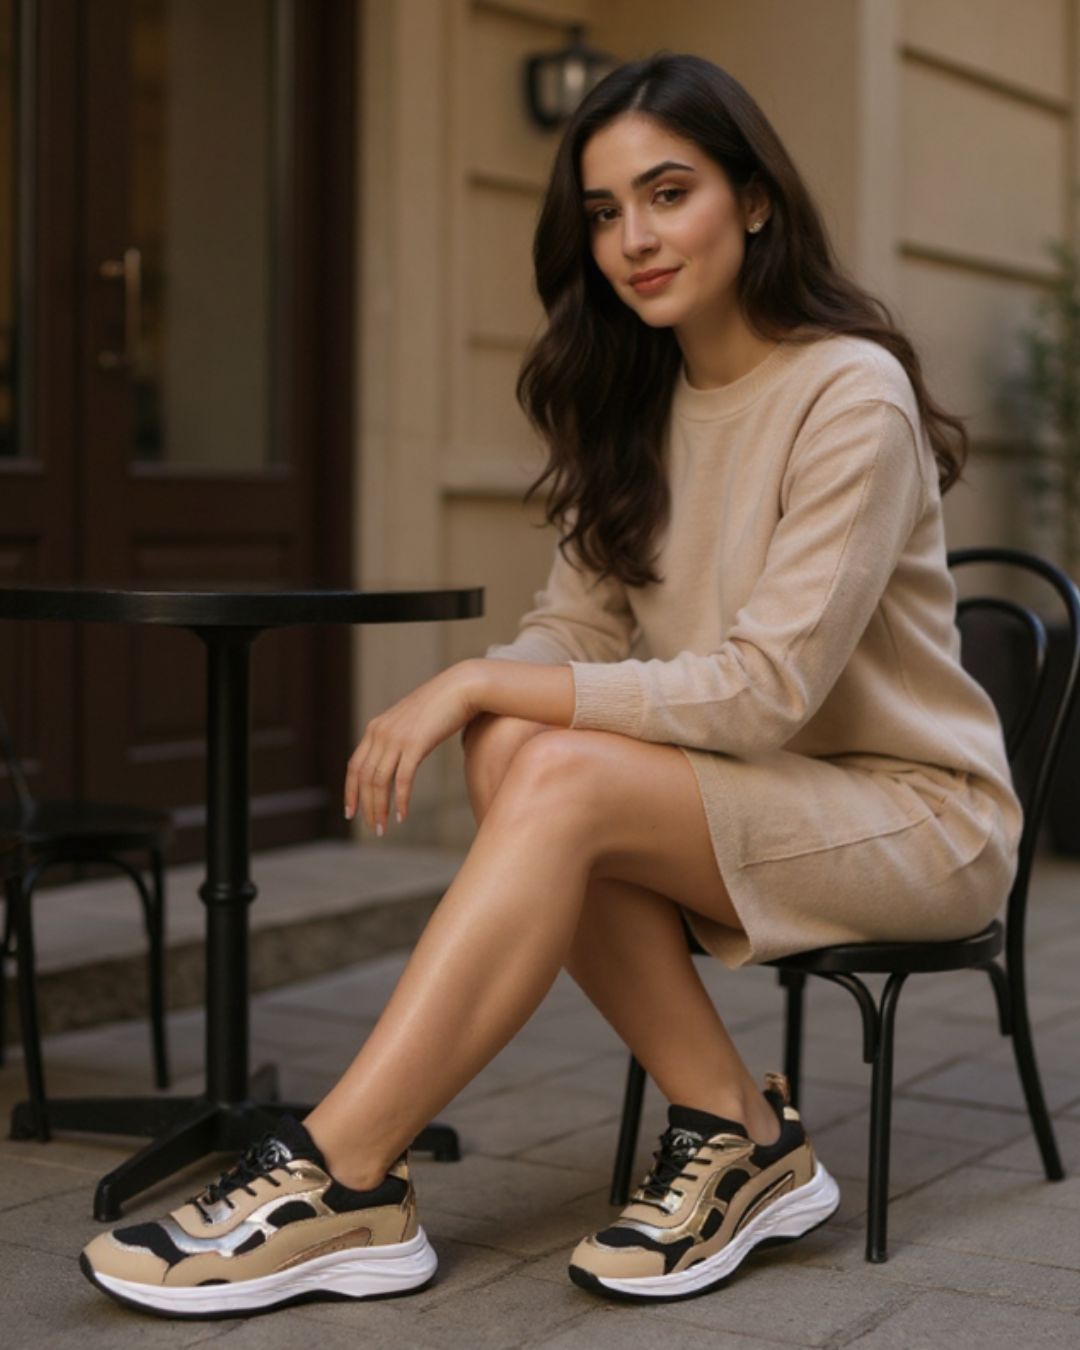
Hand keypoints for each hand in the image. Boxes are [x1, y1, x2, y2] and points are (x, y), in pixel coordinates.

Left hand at [345, 661, 481, 833]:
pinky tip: (401, 815)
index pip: (354, 766)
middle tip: (374, 827)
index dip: (351, 791)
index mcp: (375, 728)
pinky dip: (399, 800)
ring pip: (379, 782)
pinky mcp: (415, 744)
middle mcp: (380, 733)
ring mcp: (396, 738)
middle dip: (366, 806)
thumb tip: (397, 761)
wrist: (462, 688)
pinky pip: (402, 780)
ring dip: (379, 808)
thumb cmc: (441, 706)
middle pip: (364, 778)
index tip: (351, 812)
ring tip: (383, 827)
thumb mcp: (411, 723)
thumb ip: (399, 739)